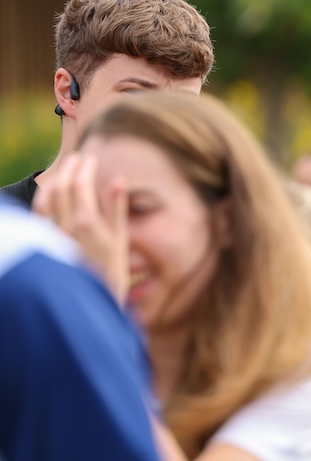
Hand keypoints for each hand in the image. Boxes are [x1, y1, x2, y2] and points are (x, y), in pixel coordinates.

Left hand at [34, 153, 128, 301]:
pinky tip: (51, 194)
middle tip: (78, 159)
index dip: (85, 167)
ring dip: (55, 180)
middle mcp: (65, 226)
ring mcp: (52, 233)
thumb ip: (116, 209)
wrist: (90, 302)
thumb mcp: (121, 241)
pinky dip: (45, 197)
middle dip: (69, 168)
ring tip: (65, 171)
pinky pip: (39, 212)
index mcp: (87, 223)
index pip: (81, 184)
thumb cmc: (111, 274)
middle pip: (61, 186)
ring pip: (46, 197)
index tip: (91, 158)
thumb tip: (119, 180)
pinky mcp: (44, 242)